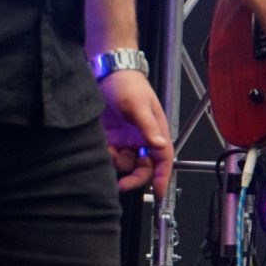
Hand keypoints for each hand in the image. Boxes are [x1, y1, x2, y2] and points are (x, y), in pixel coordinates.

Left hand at [99, 69, 172, 197]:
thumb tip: (160, 146)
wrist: (106, 72)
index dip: (163, 177)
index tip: (159, 193)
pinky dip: (106, 156)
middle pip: (144, 167)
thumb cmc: (128, 84)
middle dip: (135, 178)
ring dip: (117, 164)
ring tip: (108, 151)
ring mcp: (127, 140)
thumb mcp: (138, 105)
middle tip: (122, 185)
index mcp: (156, 131)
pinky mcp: (112, 139)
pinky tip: (102, 146)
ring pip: (126, 164)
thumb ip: (148, 127)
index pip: (164, 159)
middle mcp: (143, 138)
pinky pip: (111, 157)